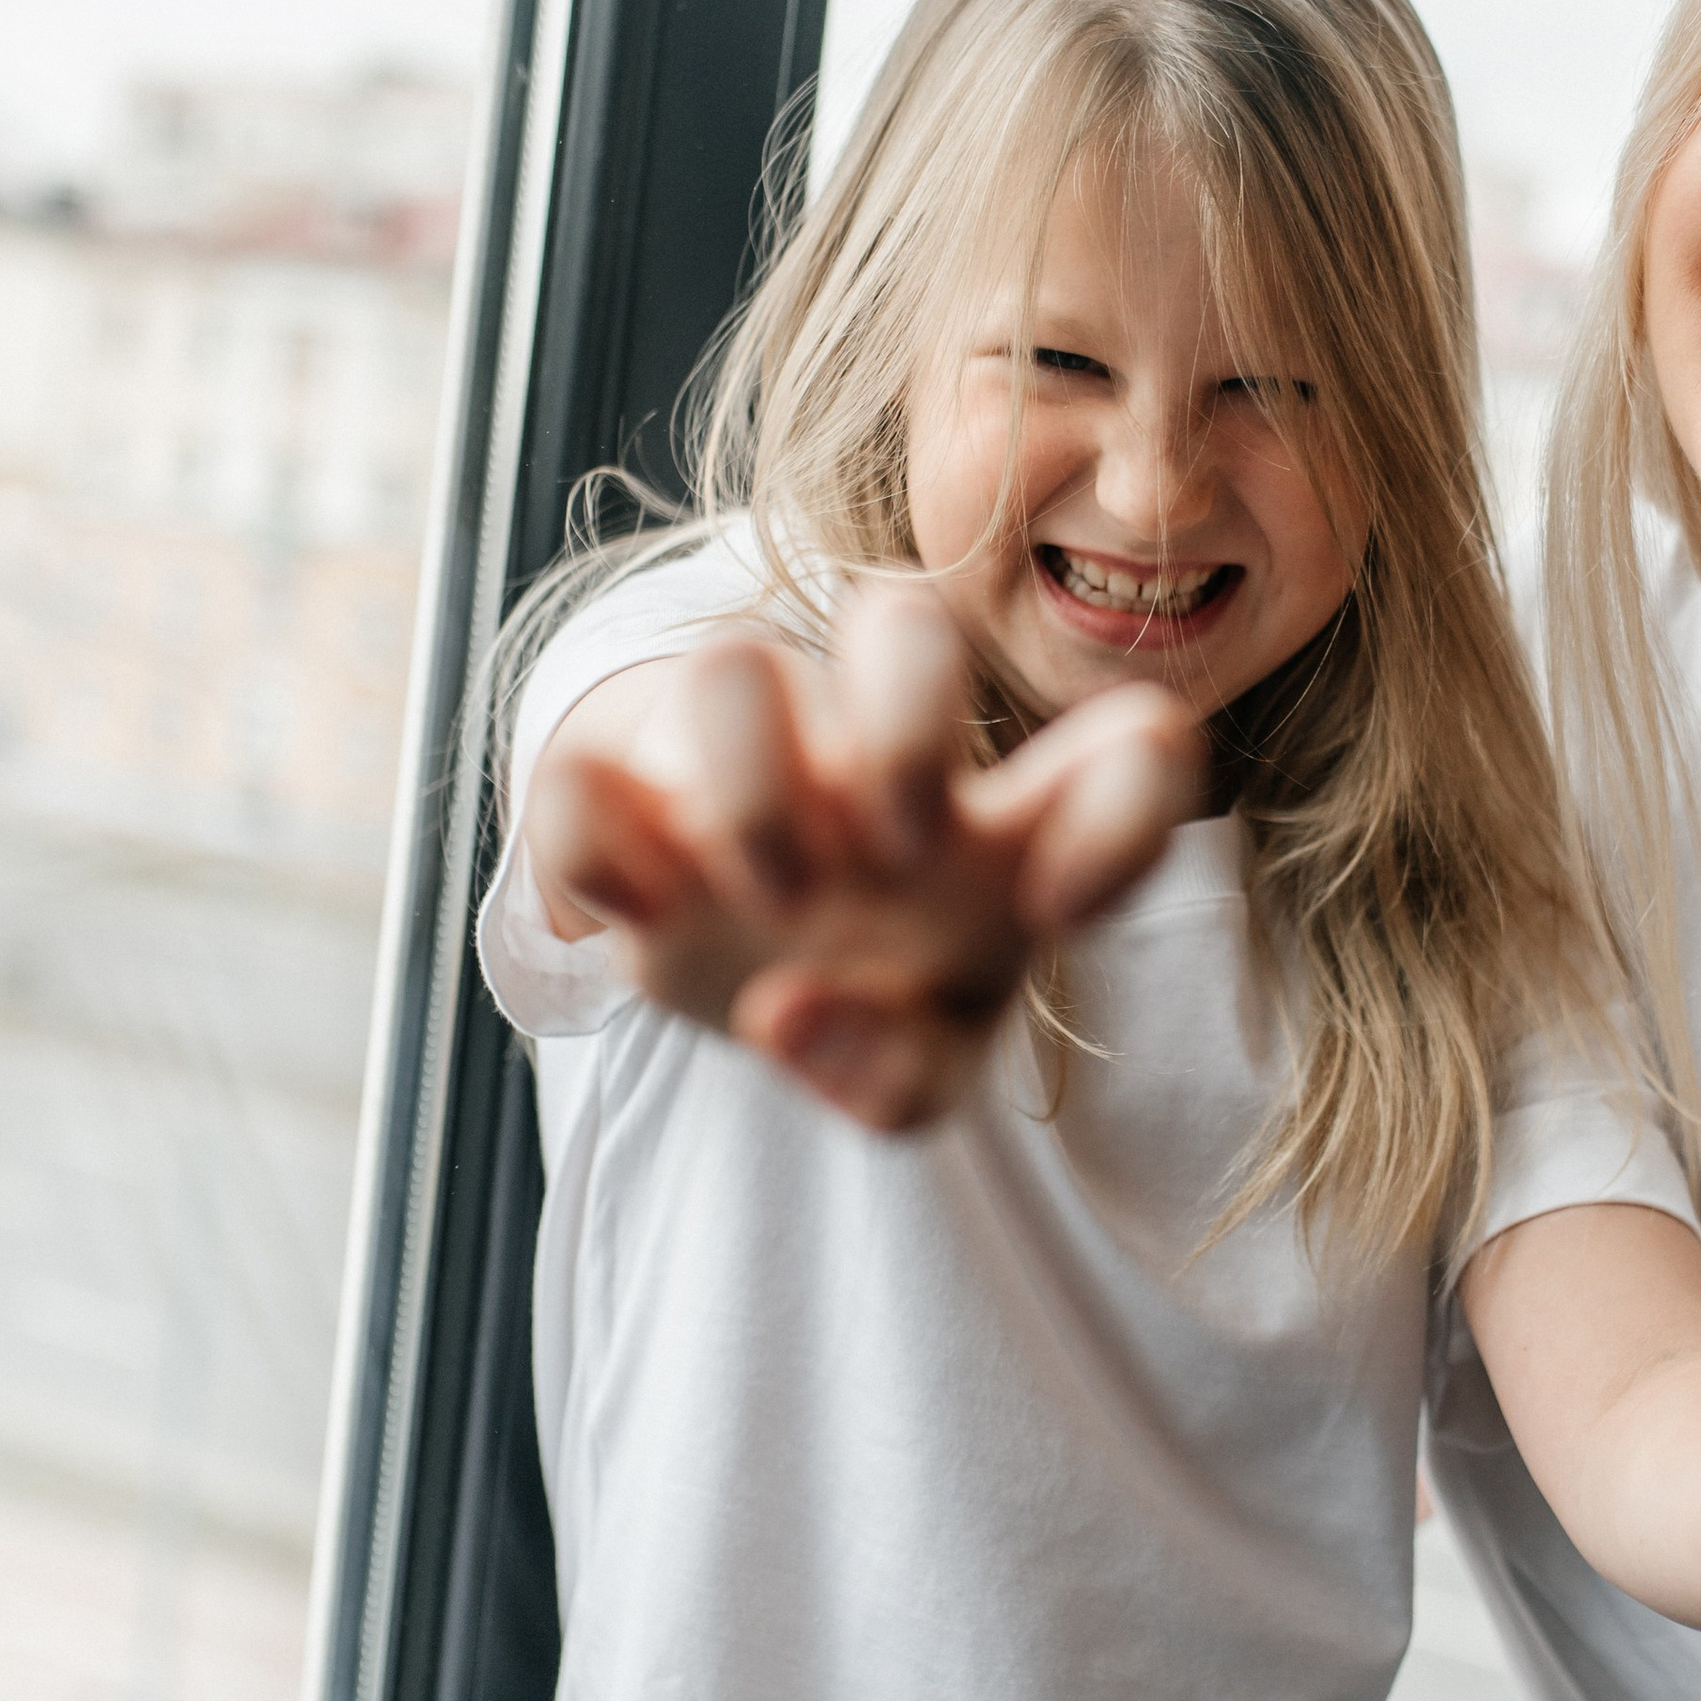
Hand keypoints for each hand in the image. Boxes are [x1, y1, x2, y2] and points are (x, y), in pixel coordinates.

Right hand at [521, 578, 1204, 1128]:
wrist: (744, 971)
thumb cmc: (873, 992)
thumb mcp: (920, 1069)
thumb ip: (900, 1078)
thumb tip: (785, 1009)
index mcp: (1002, 829)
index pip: (1122, 755)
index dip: (1118, 805)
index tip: (1055, 908)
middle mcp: (878, 760)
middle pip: (904, 622)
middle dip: (899, 737)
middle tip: (899, 859)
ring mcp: (746, 759)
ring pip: (729, 664)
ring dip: (749, 794)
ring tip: (770, 901)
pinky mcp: (622, 800)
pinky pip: (577, 783)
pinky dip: (601, 855)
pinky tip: (647, 914)